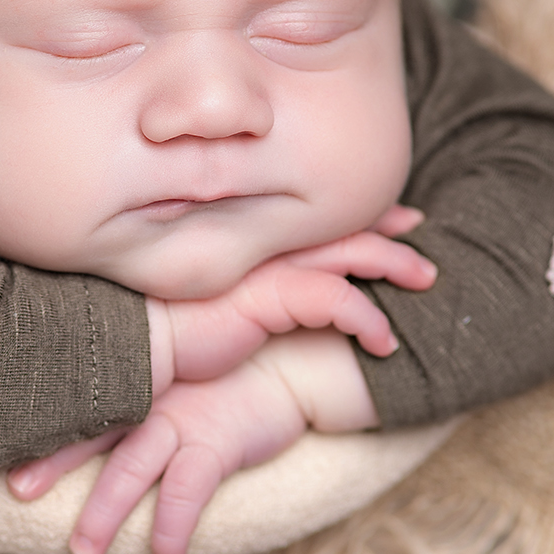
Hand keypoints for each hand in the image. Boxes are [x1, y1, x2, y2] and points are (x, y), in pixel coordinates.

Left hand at [10, 330, 378, 553]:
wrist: (296, 362)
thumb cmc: (225, 377)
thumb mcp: (172, 379)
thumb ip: (131, 396)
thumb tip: (89, 427)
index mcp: (131, 383)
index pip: (75, 401)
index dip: (40, 426)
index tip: (2, 450)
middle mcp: (148, 399)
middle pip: (90, 432)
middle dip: (53, 462)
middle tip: (15, 492)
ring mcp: (182, 419)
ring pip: (131, 467)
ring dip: (106, 512)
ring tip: (85, 552)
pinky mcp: (218, 441)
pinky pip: (188, 490)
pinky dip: (173, 526)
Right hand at [147, 205, 433, 392]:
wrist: (128, 341)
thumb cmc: (163, 324)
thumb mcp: (212, 295)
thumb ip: (245, 284)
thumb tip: (264, 292)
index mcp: (249, 239)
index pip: (312, 216)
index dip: (354, 212)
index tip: (389, 213)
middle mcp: (260, 244)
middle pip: (337, 224)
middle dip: (384, 224)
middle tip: (418, 227)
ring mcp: (264, 269)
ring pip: (347, 253)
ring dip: (393, 264)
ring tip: (425, 278)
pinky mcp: (266, 298)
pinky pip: (335, 302)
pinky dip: (365, 319)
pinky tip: (383, 340)